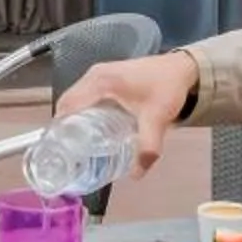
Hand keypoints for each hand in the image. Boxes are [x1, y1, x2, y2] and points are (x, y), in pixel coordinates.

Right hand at [55, 51, 202, 179]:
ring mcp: (99, 73)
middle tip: (68, 151)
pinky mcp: (105, 75)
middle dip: (64, 126)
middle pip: (68, 102)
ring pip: (75, 97)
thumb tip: (136, 174)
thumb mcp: (157, 119)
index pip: (68, 105)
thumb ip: (148, 147)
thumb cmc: (167, 88)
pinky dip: (81, 109)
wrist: (182, 68)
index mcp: (101, 82)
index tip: (59, 149)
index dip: (59, 127)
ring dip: (72, 118)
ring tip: (76, 143)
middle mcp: (94, 74)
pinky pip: (84, 94)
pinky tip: (90, 127)